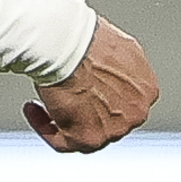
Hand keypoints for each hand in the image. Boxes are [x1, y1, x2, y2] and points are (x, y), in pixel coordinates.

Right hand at [25, 17, 154, 153]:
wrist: (69, 47)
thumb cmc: (85, 39)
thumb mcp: (115, 46)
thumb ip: (117, 64)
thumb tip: (104, 65)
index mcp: (147, 90)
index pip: (124, 100)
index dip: (101, 94)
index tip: (83, 86)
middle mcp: (136, 113)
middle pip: (107, 119)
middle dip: (85, 110)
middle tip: (63, 96)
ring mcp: (115, 129)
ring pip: (86, 132)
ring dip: (63, 119)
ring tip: (43, 101)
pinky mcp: (88, 139)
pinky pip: (63, 142)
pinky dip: (45, 128)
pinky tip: (33, 109)